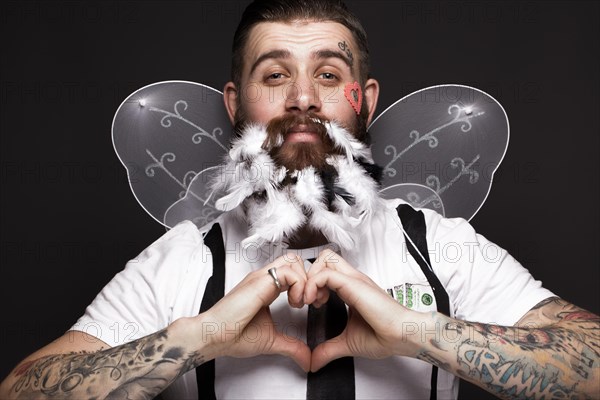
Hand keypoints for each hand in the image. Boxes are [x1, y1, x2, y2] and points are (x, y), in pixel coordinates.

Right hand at [199, 254, 310, 370]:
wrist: (215, 336)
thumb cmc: (234, 336)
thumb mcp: (272, 340)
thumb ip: (291, 347)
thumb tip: (307, 360)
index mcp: (267, 288)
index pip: (294, 272)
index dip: (307, 285)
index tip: (309, 305)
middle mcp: (265, 279)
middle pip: (296, 260)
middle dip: (310, 278)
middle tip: (309, 301)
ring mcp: (262, 277)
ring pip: (294, 260)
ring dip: (305, 280)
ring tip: (300, 302)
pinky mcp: (260, 281)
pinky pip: (288, 271)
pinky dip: (299, 285)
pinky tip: (294, 303)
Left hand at [304, 250, 417, 371]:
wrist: (402, 336)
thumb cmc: (384, 336)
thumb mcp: (347, 343)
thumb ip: (328, 350)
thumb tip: (314, 362)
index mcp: (351, 289)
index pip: (326, 270)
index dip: (313, 282)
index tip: (310, 304)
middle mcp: (351, 280)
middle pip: (325, 258)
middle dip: (309, 275)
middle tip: (309, 298)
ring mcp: (353, 280)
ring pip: (325, 258)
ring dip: (311, 277)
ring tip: (311, 299)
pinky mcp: (354, 284)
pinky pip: (326, 273)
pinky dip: (313, 285)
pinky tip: (314, 302)